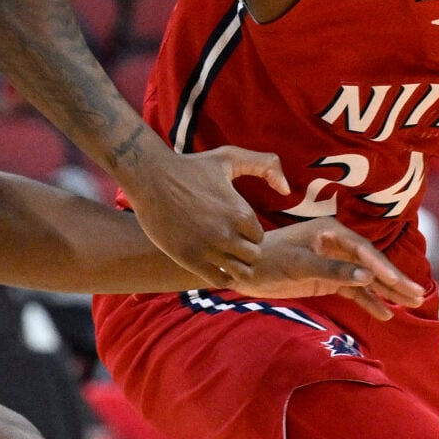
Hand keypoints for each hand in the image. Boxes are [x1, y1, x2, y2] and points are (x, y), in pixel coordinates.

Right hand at [123, 145, 289, 287]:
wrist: (151, 177)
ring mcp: (208, 249)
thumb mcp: (231, 157)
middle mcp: (227, 234)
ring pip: (238, 272)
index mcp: (240, 213)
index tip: (235, 227)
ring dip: (233, 265)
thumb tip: (287, 189)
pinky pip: (218, 280)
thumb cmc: (191, 165)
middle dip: (243, 251)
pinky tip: (209, 262)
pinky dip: (219, 275)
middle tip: (228, 242)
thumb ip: (266, 165)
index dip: (249, 233)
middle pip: (252, 257)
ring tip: (220, 254)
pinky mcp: (189, 259)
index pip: (259, 237)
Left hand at [231, 220, 426, 318]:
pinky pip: (353, 290)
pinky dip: (368, 301)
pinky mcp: (328, 279)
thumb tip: (367, 278)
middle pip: (372, 263)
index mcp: (331, 231)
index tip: (397, 282)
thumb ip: (333, 271)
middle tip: (418, 294)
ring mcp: (334, 262)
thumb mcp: (299, 265)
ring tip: (412, 304)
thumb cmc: (268, 261)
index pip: (364, 250)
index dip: (382, 267)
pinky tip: (385, 313)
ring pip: (366, 278)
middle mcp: (337, 244)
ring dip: (387, 291)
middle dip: (395, 280)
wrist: (244, 269)